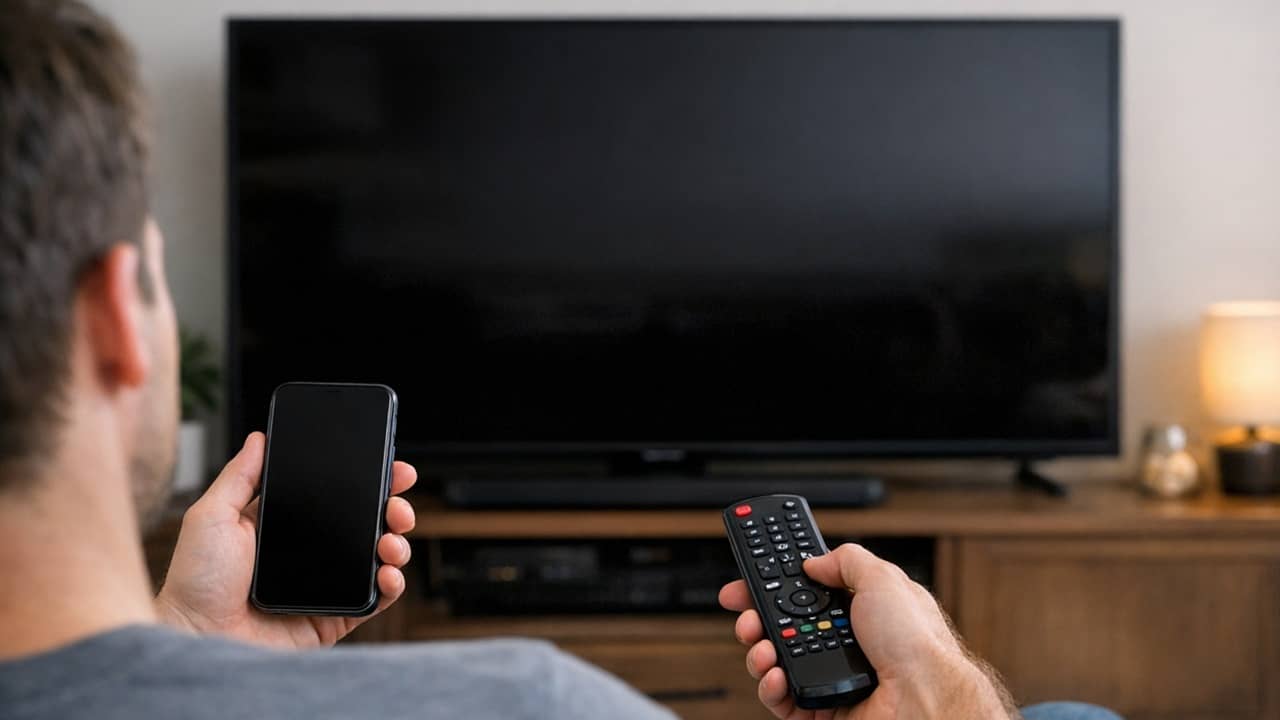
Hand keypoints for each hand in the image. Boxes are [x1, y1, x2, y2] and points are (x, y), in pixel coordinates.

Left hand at [154, 432, 417, 648]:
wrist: (196, 636)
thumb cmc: (194, 581)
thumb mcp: (211, 515)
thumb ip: (239, 476)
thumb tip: (259, 438)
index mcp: (285, 524)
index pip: (335, 496)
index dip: (366, 480)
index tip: (388, 466)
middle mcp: (310, 553)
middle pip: (365, 523)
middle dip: (392, 508)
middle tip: (396, 505)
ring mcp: (324, 584)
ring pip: (377, 558)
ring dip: (396, 544)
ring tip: (391, 541)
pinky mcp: (333, 616)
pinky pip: (374, 599)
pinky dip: (392, 585)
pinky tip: (388, 573)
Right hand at [719, 543, 1013, 719]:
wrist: (924, 698)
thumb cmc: (918, 646)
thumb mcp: (884, 579)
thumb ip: (847, 561)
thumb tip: (816, 561)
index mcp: (856, 612)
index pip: (803, 595)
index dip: (773, 585)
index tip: (748, 581)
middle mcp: (842, 644)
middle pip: (782, 627)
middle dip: (756, 618)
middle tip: (746, 614)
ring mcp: (830, 678)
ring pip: (775, 662)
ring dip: (759, 651)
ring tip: (761, 647)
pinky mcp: (821, 710)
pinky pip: (782, 699)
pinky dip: (770, 686)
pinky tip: (775, 675)